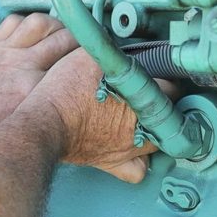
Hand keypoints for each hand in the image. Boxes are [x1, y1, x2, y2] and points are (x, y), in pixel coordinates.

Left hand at [0, 13, 77, 148]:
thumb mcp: (28, 121)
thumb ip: (52, 104)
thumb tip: (72, 94)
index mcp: (34, 87)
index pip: (73, 64)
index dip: (89, 60)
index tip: (98, 60)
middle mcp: (24, 64)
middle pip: (64, 37)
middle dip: (80, 37)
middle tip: (85, 43)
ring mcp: (8, 51)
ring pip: (40, 22)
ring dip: (55, 24)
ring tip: (60, 33)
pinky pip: (15, 21)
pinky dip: (26, 22)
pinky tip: (32, 33)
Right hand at [20, 49, 177, 183]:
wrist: (44, 124)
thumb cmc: (63, 94)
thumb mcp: (87, 57)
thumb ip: (109, 51)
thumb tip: (114, 46)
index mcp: (139, 98)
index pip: (171, 88)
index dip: (167, 78)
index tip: (160, 74)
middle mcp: (139, 126)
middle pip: (172, 116)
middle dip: (166, 105)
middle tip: (154, 96)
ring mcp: (128, 147)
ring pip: (161, 143)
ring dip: (159, 132)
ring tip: (149, 122)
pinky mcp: (112, 163)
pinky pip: (138, 171)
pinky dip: (141, 163)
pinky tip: (137, 152)